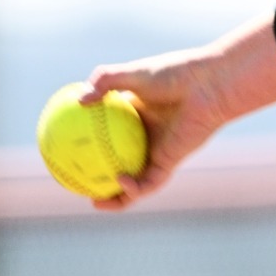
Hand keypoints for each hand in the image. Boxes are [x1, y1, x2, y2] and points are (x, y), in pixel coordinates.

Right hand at [76, 12, 275, 210]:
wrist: (210, 85)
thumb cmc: (176, 74)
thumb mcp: (135, 73)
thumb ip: (106, 81)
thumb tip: (79, 100)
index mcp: (135, 116)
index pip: (107, 134)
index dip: (88, 144)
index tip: (65, 149)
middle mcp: (146, 137)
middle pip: (118, 162)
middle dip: (99, 177)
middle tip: (76, 184)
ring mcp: (158, 151)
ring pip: (135, 181)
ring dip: (117, 197)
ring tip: (95, 203)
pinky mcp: (171, 161)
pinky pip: (150, 182)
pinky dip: (134, 187)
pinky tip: (120, 181)